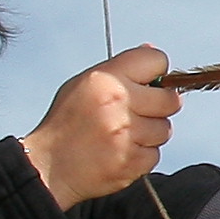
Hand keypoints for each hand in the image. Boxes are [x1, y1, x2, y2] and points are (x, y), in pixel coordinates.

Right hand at [20, 46, 179, 204]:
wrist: (49, 167)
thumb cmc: (65, 125)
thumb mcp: (83, 84)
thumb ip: (119, 69)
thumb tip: (151, 51)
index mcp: (106, 79)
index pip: (157, 60)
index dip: (157, 72)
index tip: (150, 82)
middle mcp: (118, 103)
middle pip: (170, 99)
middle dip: (160, 106)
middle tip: (141, 112)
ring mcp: (127, 134)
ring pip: (165, 129)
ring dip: (151, 133)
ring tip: (125, 134)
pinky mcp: (132, 161)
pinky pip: (155, 154)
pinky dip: (142, 155)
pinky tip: (121, 151)